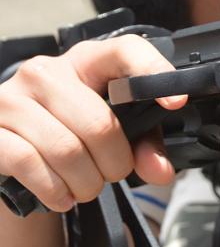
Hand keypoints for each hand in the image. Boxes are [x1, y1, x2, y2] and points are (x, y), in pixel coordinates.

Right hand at [0, 36, 185, 212]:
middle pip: (98, 123)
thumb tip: (161, 171)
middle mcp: (45, 72)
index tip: (176, 102)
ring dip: (86, 183)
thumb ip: (144, 143)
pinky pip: (29, 164)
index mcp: (85, 61)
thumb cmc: (70, 131)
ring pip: (66, 150)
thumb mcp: (112, 129)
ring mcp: (12, 99)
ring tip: (86, 186)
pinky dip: (54, 190)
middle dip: (115, 163)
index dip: (153, 72)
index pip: (124, 50)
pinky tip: (61, 195)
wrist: (12, 148)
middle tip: (113, 174)